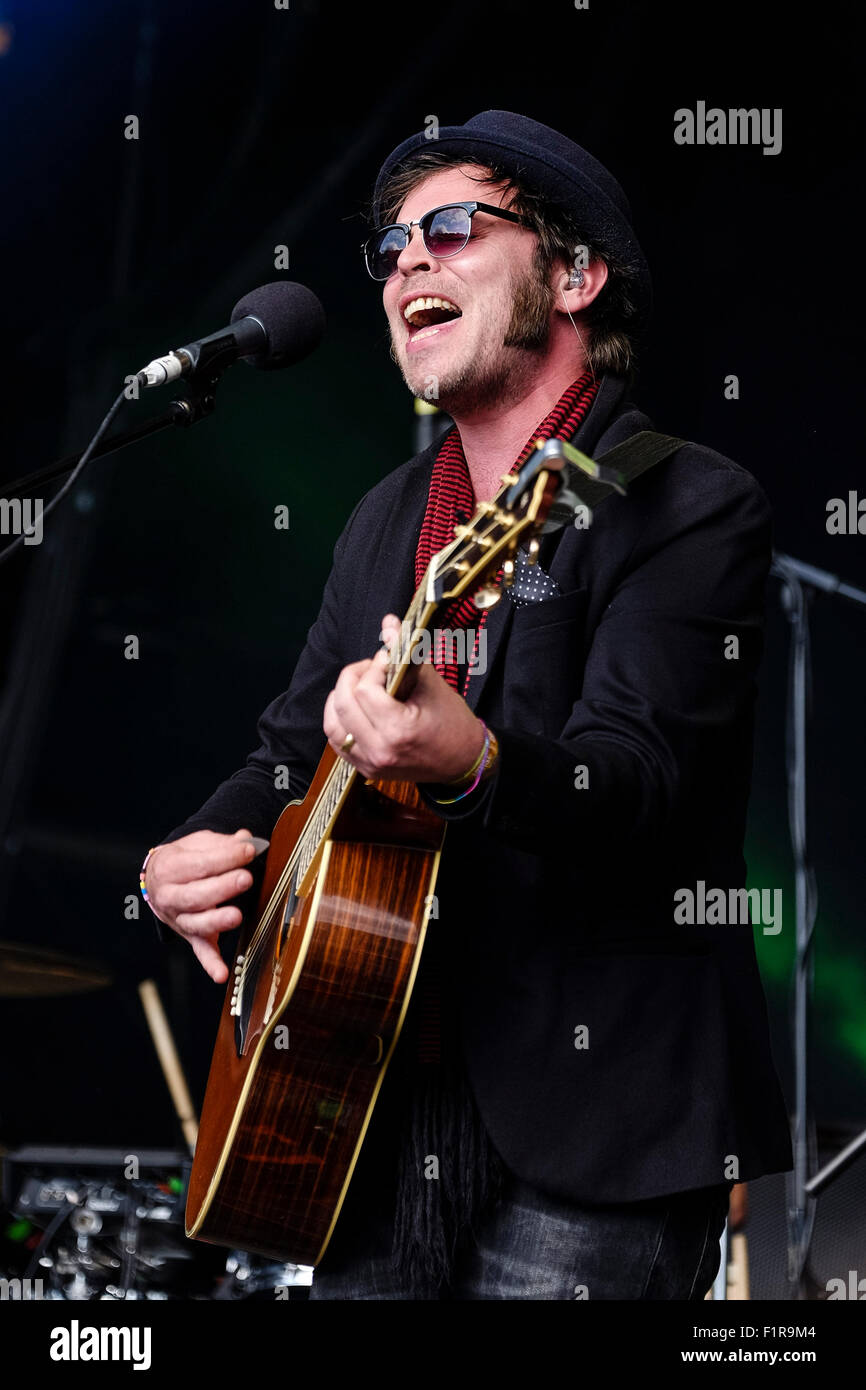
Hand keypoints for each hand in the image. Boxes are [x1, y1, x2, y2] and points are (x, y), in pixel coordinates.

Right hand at [144, 829, 258, 982]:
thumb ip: (223, 843)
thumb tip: (247, 839)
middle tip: (245, 879)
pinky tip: (222, 974)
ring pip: (197, 923)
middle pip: (195, 895)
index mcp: (170, 868)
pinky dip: (211, 964)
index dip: (225, 857)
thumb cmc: (185, 859)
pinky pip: (201, 952)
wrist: (160, 879)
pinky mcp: (191, 937)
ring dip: (217, 921)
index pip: (199, 864)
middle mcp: (170, 896)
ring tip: (236, 915)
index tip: (249, 851)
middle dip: (222, 887)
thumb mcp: (199, 843)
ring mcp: (180, 919)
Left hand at [322, 614, 485, 783]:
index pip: (365, 689)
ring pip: (333, 723)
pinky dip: (340, 719)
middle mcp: (379, 750)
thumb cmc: (453, 723)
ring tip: (360, 686)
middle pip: (343, 703)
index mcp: (399, 730)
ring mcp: (370, 763)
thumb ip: (406, 652)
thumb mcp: (432, 684)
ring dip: (340, 698)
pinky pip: (337, 741)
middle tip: (372, 668)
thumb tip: (388, 623)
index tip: (388, 659)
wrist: (463, 762)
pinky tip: (354, 707)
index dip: (374, 667)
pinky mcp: (366, 768)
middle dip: (353, 677)